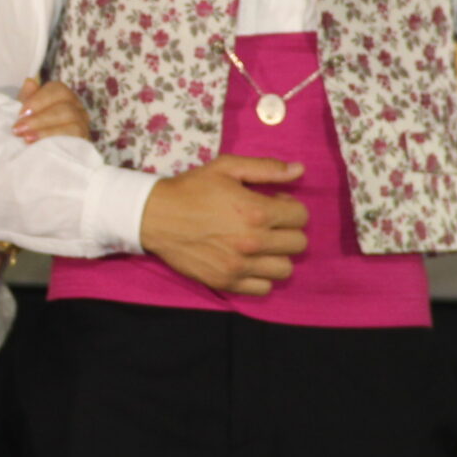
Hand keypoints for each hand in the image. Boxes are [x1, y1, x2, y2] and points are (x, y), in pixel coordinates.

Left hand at [14, 77, 91, 143]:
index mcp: (63, 97)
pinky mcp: (84, 141)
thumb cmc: (34, 131)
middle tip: (19, 129)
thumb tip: (29, 82)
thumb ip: (27, 99)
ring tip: (27, 139)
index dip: (38, 99)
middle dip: (39, 117)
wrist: (43, 160)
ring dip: (46, 128)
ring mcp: (82, 124)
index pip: (57, 89)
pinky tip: (40, 145)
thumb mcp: (27, 115)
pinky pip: (75, 134)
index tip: (20, 114)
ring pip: (70, 117)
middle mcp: (76, 107)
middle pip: (64, 103)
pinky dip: (56, 138)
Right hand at [137, 155, 308, 294]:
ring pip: (285, 269)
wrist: (155, 216)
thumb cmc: (192, 189)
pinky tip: (249, 262)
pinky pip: (264, 288)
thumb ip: (266, 168)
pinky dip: (261, 276)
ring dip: (277, 255)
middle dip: (287, 230)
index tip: (274, 204)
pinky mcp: (226, 281)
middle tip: (268, 224)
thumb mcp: (227, 168)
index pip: (301, 216)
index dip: (290, 207)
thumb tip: (299, 170)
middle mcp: (253, 242)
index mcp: (257, 212)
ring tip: (261, 245)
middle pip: (298, 243)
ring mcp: (240, 265)